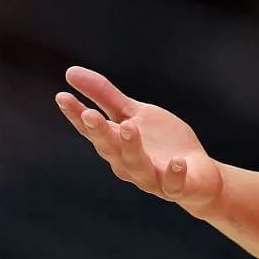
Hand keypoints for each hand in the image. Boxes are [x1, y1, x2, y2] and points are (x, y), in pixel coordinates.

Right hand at [55, 66, 224, 213]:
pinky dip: (173, 174)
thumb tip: (70, 72)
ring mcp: (152, 177)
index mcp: (115, 144)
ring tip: (130, 127)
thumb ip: (105, 96)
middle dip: (100, 132)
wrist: (197, 174)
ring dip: (131, 148)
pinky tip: (177, 161)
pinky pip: (173, 184)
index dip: (76, 115)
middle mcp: (127, 164)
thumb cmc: (159, 143)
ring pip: (137, 166)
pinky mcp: (178, 186)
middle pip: (110, 148)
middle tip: (90, 114)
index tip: (61, 96)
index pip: (91, 130)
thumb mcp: (133, 113)